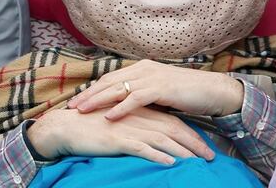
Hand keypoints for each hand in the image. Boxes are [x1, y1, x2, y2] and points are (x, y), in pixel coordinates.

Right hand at [26, 105, 214, 165]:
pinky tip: (170, 164)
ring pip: (162, 139)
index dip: (190, 133)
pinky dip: (158, 156)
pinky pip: (142, 148)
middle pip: (172, 128)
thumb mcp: (117, 121)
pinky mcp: (117, 139)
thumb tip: (154, 134)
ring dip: (182, 152)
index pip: (170, 120)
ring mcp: (127, 128)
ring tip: (197, 163)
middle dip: (194, 143)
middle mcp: (135, 116)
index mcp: (136, 110)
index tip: (203, 146)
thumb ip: (136, 123)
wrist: (64, 127)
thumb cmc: (89, 126)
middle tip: (210, 157)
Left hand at [67, 60, 244, 119]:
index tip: (77, 100)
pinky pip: (136, 98)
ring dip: (97, 100)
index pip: (110, 78)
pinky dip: (120, 107)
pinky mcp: (161, 88)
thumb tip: (124, 104)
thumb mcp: (159, 92)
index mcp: (141, 68)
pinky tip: (108, 116)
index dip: (92, 89)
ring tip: (82, 110)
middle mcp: (143, 69)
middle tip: (71, 106)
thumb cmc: (188, 93)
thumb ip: (141, 94)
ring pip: (117, 89)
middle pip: (108, 82)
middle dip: (88, 94)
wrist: (215, 91)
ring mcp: (152, 77)